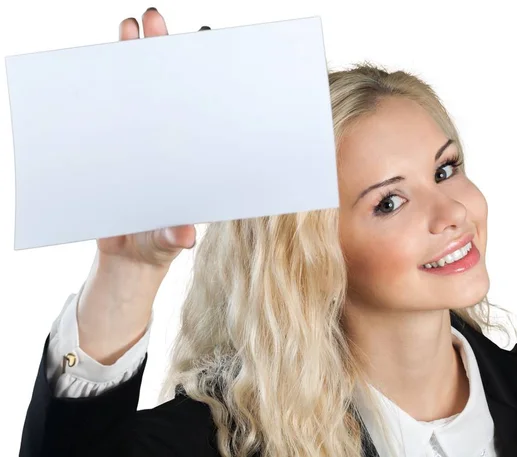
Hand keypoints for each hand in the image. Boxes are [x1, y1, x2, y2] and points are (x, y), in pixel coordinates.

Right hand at [77, 8, 204, 363]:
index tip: (208, 47)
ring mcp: (141, 139)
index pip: (201, 112)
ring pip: (138, 92)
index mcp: (192, 158)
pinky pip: (108, 110)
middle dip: (166, 54)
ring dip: (132, 58)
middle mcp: (170, 141)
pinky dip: (101, 86)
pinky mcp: (113, 145)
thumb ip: (172, 236)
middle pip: (171, 91)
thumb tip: (184, 235)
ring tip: (129, 29)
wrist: (125, 256)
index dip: (204, 81)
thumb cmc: (157, 246)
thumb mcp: (165, 242)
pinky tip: (97, 64)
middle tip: (159, 25)